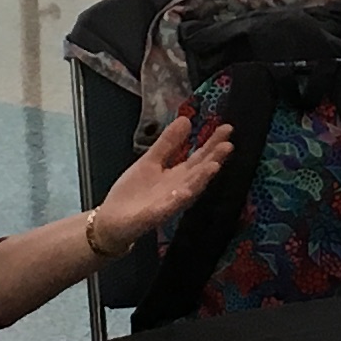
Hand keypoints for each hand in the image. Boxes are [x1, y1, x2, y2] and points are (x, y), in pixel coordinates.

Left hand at [91, 115, 235, 247]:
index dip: (213, 143)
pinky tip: (185, 190)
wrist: (111, 221)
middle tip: (229, 145)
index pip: (199, 158)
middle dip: (214, 160)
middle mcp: (178, 189)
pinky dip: (177, 199)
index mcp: (178, 175)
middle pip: (199, 172)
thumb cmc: (134, 192)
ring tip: (214, 166)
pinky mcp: (153, 216)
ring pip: (188, 190)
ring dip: (201, 179)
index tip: (228, 128)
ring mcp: (167, 204)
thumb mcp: (151, 161)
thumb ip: (168, 143)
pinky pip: (167, 208)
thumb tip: (186, 119)